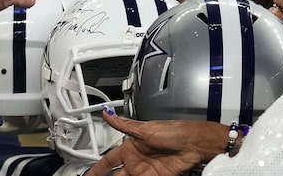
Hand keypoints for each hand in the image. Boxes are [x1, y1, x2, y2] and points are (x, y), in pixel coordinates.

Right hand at [85, 112, 226, 175]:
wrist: (193, 144)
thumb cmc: (172, 131)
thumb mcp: (145, 129)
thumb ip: (124, 125)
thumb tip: (107, 113)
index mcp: (130, 147)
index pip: (109, 161)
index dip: (98, 169)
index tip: (88, 175)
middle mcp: (136, 161)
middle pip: (116, 175)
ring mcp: (146, 171)